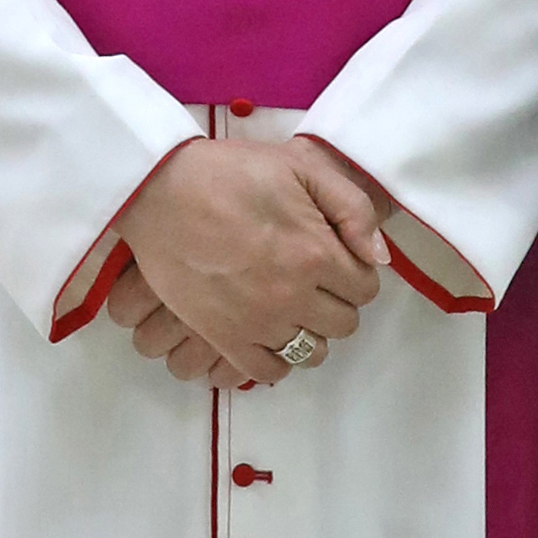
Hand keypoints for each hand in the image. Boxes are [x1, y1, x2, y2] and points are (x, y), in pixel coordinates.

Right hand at [120, 134, 385, 384]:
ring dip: (310, 332)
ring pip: (311, 352)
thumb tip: (378, 258)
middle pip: (343, 324)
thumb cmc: (231, 172)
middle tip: (314, 281)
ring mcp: (258, 322)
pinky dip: (276, 359)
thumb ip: (353, 208)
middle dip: (337, 302)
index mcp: (317, 253)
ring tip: (291, 307)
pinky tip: (269, 334)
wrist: (159, 189)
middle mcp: (293, 296)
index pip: (365, 288)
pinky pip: (267, 371)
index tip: (335, 260)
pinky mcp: (223, 336)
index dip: (355, 273)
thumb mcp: (301, 166)